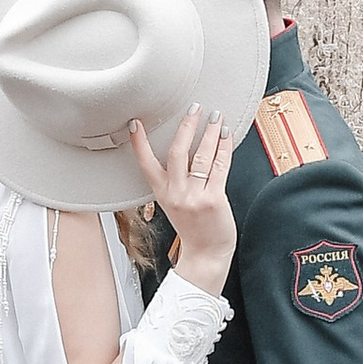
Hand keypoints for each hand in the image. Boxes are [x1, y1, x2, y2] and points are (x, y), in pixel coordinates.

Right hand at [128, 107, 236, 293]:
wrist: (206, 255)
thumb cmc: (195, 229)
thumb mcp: (176, 204)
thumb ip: (177, 181)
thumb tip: (187, 151)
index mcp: (162, 193)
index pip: (145, 163)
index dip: (139, 143)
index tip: (135, 123)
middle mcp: (176, 193)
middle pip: (176, 151)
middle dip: (186, 126)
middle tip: (194, 108)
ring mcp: (194, 197)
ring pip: (200, 155)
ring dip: (210, 132)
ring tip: (215, 117)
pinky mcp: (214, 199)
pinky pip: (219, 167)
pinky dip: (224, 148)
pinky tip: (226, 136)